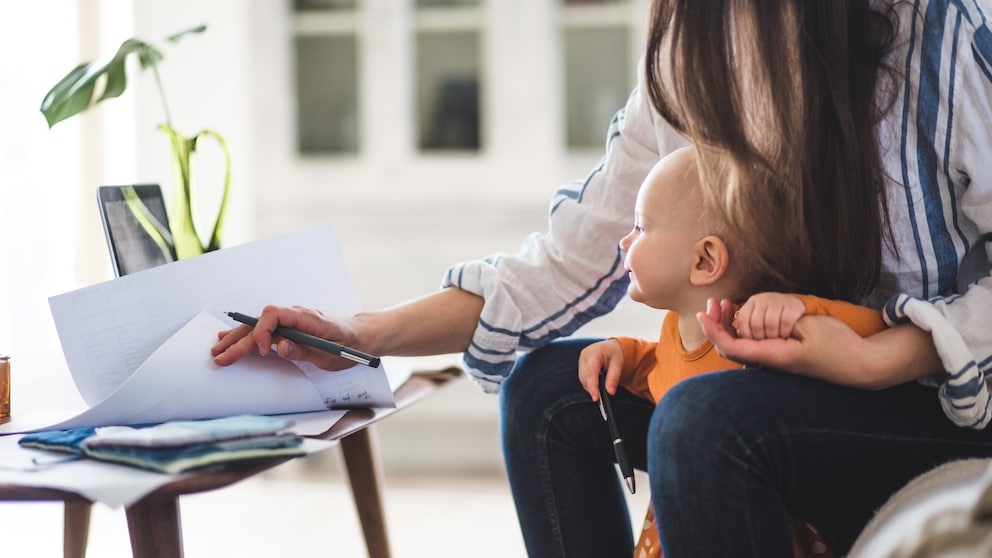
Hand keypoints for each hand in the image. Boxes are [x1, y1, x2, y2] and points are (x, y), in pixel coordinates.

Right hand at [211, 305, 362, 369]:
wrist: (359, 336)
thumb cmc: (347, 345)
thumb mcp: (330, 354)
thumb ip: (304, 350)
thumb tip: (280, 348)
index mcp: (307, 318)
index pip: (274, 315)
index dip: (263, 331)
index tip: (262, 351)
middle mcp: (295, 315)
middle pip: (260, 323)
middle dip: (239, 340)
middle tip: (221, 357)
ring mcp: (290, 321)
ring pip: (257, 326)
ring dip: (236, 338)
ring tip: (217, 350)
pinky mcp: (288, 329)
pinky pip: (263, 329)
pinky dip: (245, 335)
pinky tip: (228, 338)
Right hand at [578, 339, 623, 400]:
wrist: (611, 347)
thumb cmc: (614, 353)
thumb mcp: (618, 364)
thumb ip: (613, 378)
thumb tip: (610, 392)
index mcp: (594, 352)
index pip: (591, 372)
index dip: (592, 386)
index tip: (596, 398)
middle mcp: (585, 356)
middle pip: (585, 377)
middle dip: (592, 389)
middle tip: (601, 398)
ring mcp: (581, 360)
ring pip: (582, 379)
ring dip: (590, 387)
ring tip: (600, 391)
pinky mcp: (581, 365)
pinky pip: (583, 378)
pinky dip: (589, 384)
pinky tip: (596, 386)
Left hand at [697, 297, 887, 387]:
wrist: (861, 365)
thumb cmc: (840, 346)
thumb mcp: (810, 328)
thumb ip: (782, 323)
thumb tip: (754, 320)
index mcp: (773, 357)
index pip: (732, 347)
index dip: (713, 331)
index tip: (702, 313)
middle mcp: (770, 361)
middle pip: (730, 346)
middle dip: (718, 324)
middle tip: (714, 302)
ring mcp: (775, 359)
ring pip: (739, 344)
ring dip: (730, 323)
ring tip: (727, 304)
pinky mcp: (781, 354)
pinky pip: (753, 342)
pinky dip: (745, 327)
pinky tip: (745, 313)